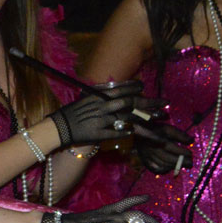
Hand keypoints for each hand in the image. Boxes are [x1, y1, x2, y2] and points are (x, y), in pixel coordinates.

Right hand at [49, 82, 165, 146]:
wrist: (58, 128)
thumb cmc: (71, 112)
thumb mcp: (85, 98)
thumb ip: (101, 94)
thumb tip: (116, 89)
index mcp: (98, 97)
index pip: (122, 89)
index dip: (136, 88)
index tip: (145, 87)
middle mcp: (102, 107)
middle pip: (130, 103)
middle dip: (149, 103)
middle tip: (164, 103)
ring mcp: (101, 121)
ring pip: (127, 119)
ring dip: (144, 120)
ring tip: (158, 120)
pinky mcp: (98, 135)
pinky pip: (116, 133)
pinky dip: (127, 132)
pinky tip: (135, 132)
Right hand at [133, 121, 192, 174]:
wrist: (136, 133)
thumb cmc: (155, 129)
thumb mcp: (168, 129)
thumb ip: (180, 135)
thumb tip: (192, 141)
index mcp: (160, 141)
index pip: (174, 149)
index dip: (183, 153)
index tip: (190, 154)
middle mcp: (154, 150)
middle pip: (169, 159)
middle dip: (181, 162)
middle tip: (190, 164)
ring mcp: (149, 157)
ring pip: (163, 165)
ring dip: (174, 166)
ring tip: (182, 165)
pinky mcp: (145, 161)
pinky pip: (155, 169)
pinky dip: (163, 170)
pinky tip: (169, 168)